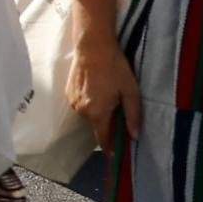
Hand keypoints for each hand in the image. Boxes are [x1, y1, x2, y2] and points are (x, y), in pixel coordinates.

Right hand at [64, 0, 135, 148]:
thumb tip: (134, 136)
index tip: (115, 155)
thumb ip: (133, 115)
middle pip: (97, 125)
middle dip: (107, 122)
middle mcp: (82, 111)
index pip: (103, 139)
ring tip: (107, 93)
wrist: (92, 46)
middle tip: (118, 108)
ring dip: (98, 111)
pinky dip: (90, 101)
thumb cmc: (114, 67)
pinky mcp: (68, 93)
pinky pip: (82, 104)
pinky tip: (97, 87)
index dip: (110, 148)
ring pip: (89, 114)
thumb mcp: (130, 91)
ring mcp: (72, 102)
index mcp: (97, 113)